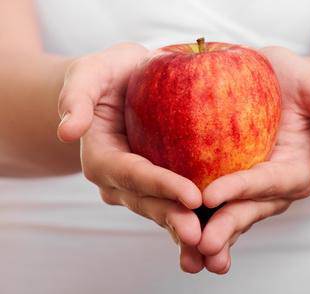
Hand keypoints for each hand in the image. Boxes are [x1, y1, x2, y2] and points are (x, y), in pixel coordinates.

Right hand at [56, 43, 203, 272]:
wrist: (121, 84)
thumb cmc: (107, 76)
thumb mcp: (89, 74)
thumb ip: (77, 97)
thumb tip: (67, 132)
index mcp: (101, 158)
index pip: (133, 175)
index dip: (161, 187)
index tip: (192, 196)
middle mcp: (118, 179)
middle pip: (148, 202)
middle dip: (174, 218)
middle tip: (200, 235)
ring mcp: (138, 186)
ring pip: (163, 209)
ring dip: (184, 227)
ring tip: (210, 244)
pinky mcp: (158, 184)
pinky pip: (176, 202)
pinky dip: (195, 217)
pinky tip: (218, 228)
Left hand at [197, 46, 309, 273]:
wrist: (272, 81)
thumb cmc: (296, 82)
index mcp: (294, 171)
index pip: (269, 183)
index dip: (243, 191)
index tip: (213, 196)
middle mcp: (271, 188)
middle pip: (247, 210)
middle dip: (225, 228)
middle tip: (201, 245)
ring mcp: (246, 190)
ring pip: (227, 215)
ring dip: (207, 235)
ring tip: (188, 255)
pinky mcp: (225, 183)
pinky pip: (209, 203)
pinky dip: (192, 216)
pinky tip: (171, 225)